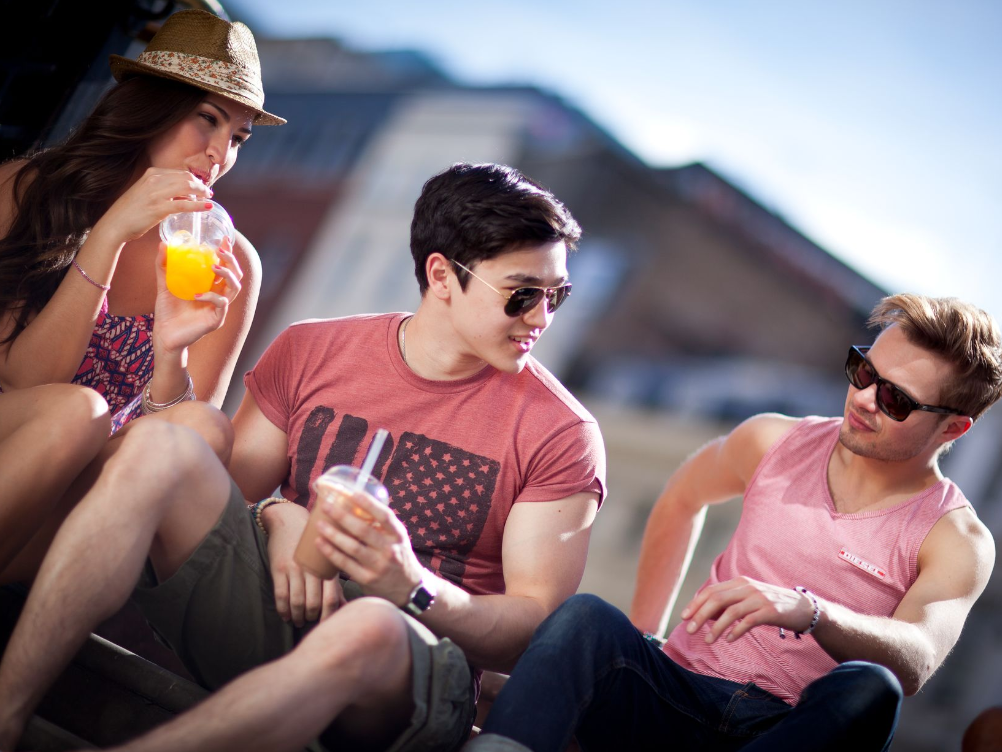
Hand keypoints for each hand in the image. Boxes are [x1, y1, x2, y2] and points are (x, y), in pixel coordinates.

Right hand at [93, 167, 212, 244]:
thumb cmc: (131, 212)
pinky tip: (208, 207)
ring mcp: (156, 193)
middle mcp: (154, 180)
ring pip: (187, 188)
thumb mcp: (146, 193)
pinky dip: (198, 205)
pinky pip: (184, 204)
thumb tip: (186, 194)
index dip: (194, 180)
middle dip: (200, 185)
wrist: (115, 224)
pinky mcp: (159, 208)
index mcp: (152, 174)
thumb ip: (164, 190)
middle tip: (208, 193)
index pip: (180, 173)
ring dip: (202, 193)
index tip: (201, 187)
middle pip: (187, 178)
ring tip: (209, 199)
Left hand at [152, 237, 243, 353]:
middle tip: (220, 251)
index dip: (228, 253)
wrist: (164, 334)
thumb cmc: (168, 311)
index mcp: (211, 286)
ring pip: (235, 288)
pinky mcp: (217, 319)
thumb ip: (164, 265)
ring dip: (227, 275)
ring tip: (214, 267)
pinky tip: (197, 294)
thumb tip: (163, 244)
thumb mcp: (164, 284)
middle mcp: (219, 295)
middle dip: (231, 261)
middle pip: (236, 275)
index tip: (224, 239)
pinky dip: (212, 296)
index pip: (225, 267)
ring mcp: (220, 308)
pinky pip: (222, 304)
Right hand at [265, 505, 346, 626]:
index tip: (327, 625)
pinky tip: (286, 616)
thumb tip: (346, 607)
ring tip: (299, 621)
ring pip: (297, 602)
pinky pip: (281, 595)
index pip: (331, 598)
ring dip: (297, 616)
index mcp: (327, 566)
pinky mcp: (279, 569)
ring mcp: (294, 569)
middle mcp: (312, 569)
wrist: (289, 520)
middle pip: (313, 603)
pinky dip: (283, 610)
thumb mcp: (326, 559)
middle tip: (310, 622)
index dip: (329, 616)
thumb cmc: (313, 542)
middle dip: (312, 618)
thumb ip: (335, 583)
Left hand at [313, 490, 427, 607]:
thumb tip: (355, 504)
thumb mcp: (396, 539)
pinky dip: (331, 552)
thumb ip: (381, 525)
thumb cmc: (398, 557)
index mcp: (397, 535)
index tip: (353, 493)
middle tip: (327, 506)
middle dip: (342, 517)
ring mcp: (378, 566)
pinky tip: (320, 543)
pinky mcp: (367, 579)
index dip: (369, 504)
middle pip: (363, 531)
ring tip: (319, 524)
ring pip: (352, 547)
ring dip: (333, 534)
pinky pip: (345, 564)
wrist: (407, 589)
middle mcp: (389, 549)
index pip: (385, 516)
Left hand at [679, 577, 814, 643]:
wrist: (802, 607)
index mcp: (739, 582)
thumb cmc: (769, 605)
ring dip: (716, 627)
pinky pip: (748, 621)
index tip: (683, 617)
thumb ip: (727, 605)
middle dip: (700, 615)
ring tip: (708, 641)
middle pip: (717, 599)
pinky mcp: (770, 611)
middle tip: (689, 630)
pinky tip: (728, 640)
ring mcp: (759, 598)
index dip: (695, 604)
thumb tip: (704, 616)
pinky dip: (736, 631)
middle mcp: (747, 587)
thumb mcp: (746, 600)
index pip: (711, 591)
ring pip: (731, 611)